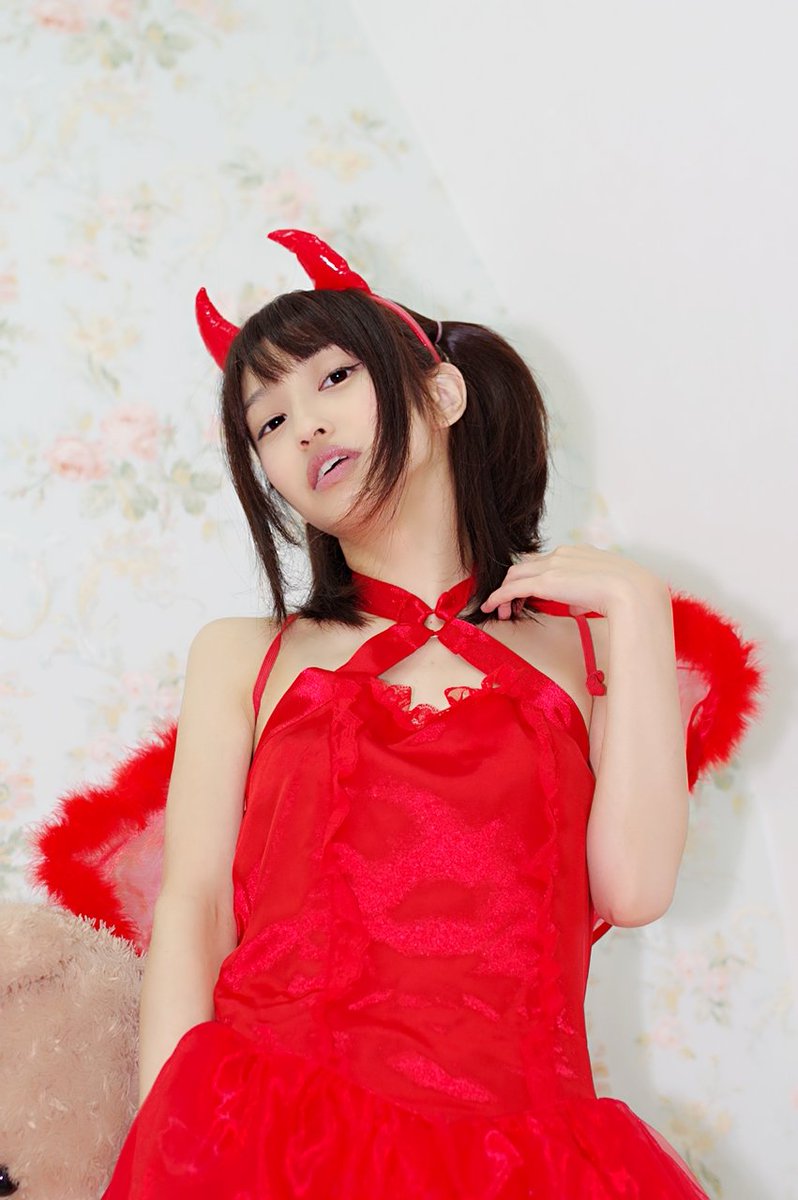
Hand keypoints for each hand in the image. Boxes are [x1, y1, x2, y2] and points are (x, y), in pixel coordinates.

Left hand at [480, 544, 667, 619]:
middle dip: (513, 584)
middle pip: (525, 566)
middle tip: (508, 605)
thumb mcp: (605, 589)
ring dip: (504, 591)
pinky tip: (492, 607)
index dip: (532, 578)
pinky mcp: (545, 582)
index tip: (528, 594)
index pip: (544, 561)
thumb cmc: (628, 593)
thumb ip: (586, 593)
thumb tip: (576, 604)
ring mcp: (552, 566)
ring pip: (515, 575)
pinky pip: (512, 588)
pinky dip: (499, 597)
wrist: (633, 591)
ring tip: (500, 610)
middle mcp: (561, 554)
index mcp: (577, 552)